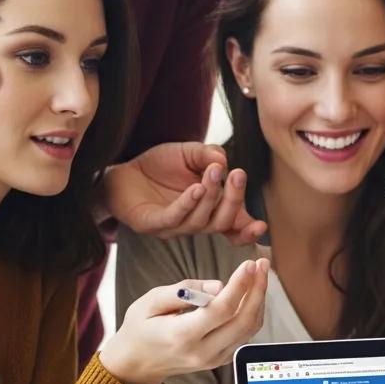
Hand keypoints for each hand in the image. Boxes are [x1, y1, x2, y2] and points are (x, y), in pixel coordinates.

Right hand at [99, 257, 269, 383]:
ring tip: (260, 274)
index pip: (221, 310)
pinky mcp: (220, 360)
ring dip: (259, 299)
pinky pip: (245, 335)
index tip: (250, 264)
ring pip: (249, 329)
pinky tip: (251, 292)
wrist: (136, 365)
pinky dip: (253, 312)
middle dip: (258, 289)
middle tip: (262, 264)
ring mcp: (214, 359)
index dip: (240, 285)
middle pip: (243, 320)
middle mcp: (202, 352)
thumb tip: (219, 286)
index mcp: (181, 336)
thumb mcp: (149, 302)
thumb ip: (183, 290)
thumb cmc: (140, 328)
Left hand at [102, 142, 267, 243]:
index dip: (248, 230)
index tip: (262, 225)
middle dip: (234, 200)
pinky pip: (174, 218)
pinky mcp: (152, 224)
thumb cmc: (160, 166)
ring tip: (215, 171)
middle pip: (223, 223)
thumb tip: (224, 161)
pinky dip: (188, 204)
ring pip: (201, 221)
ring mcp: (174, 227)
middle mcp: (196, 223)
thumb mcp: (190, 153)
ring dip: (212, 196)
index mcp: (211, 210)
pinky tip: (195, 188)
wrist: (122, 171)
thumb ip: (209, 155)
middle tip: (239, 175)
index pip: (234, 226)